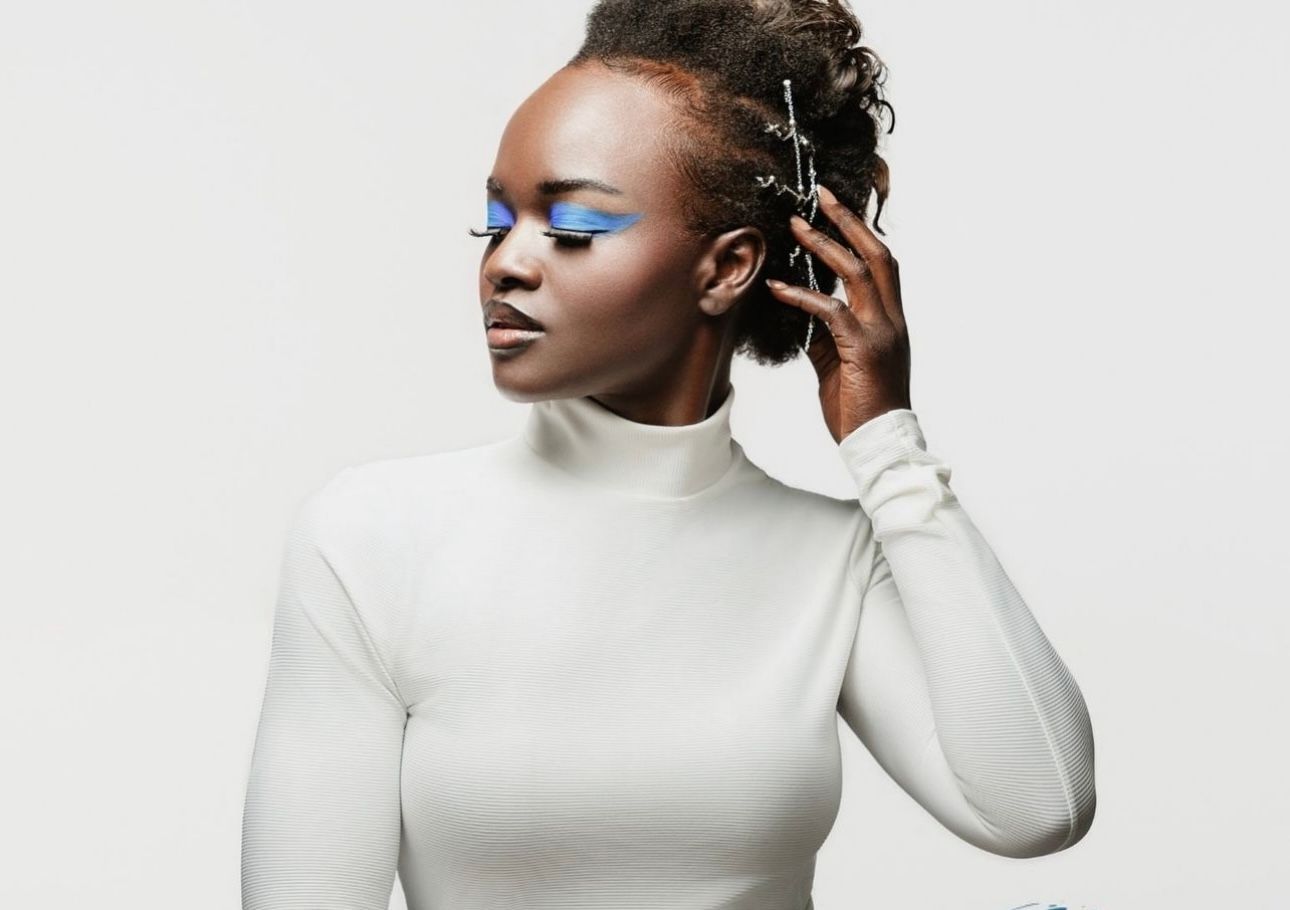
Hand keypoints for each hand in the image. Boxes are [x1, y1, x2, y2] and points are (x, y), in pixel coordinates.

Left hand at [765, 183, 911, 443]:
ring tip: (797, 227)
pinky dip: (802, 296)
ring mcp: (881, 332)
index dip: (861, 232)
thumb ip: (827, 334)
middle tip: (821, 196)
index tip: (835, 208)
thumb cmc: (859, 407)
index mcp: (891, 320)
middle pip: (876, 254)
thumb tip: (802, 311)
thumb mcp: (841, 363)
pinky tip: (778, 288)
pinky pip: (830, 311)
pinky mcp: (863, 349)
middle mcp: (892, 320)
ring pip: (857, 273)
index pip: (882, 263)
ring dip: (825, 246)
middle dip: (849, 221)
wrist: (878, 443)